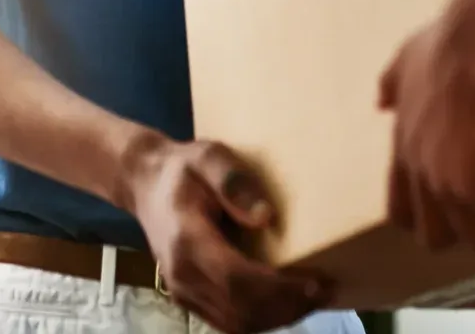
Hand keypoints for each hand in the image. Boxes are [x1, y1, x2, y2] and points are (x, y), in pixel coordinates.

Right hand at [123, 136, 330, 333]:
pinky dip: (262, 318)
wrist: (146, 185)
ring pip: (237, 323)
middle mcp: (182, 276)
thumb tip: (267, 217)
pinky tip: (287, 303)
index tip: (317, 282)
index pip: (237, 280)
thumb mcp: (209, 157)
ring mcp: (184, 293)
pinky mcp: (191, 299)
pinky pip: (229, 321)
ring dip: (279, 317)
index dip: (279, 290)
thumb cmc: (183, 169)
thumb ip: (235, 183)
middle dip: (288, 307)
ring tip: (315, 298)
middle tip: (328, 290)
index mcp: (187, 241)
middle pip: (241, 310)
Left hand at [378, 18, 474, 252]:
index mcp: (402, 148)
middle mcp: (419, 172)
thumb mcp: (406, 58)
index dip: (429, 218)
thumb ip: (393, 82)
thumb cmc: (449, 43)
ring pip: (474, 237)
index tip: (460, 206)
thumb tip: (381, 101)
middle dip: (468, 230)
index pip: (400, 210)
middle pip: (435, 236)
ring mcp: (446, 182)